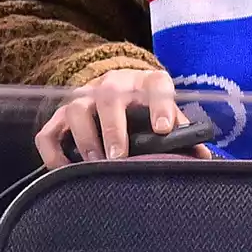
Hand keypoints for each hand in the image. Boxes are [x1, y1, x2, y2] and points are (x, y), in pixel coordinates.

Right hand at [36, 68, 208, 167]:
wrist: (117, 85)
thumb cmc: (146, 106)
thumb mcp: (165, 110)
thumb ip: (181, 131)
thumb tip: (203, 158)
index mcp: (146, 82)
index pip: (157, 85)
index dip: (161, 106)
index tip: (164, 129)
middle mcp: (113, 84)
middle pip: (110, 96)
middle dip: (114, 127)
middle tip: (118, 156)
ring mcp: (84, 97)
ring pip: (77, 109)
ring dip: (85, 137)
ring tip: (94, 163)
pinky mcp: (60, 115)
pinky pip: (48, 132)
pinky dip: (52, 152)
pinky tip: (65, 169)